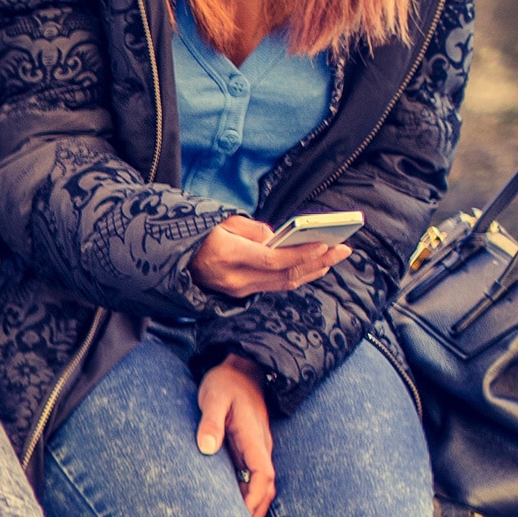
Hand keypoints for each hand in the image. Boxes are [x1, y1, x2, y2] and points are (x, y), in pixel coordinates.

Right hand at [190, 212, 351, 300]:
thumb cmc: (198, 237)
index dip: (299, 254)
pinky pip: (276, 286)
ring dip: (313, 271)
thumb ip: (252, 229)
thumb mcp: (221, 222)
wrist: (174, 263)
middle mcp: (235, 279)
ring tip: (335, 258)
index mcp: (228, 256)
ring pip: (284, 283)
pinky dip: (298, 276)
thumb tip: (278, 237)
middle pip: (285, 274)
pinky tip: (314, 268)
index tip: (323, 243)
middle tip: (344, 249)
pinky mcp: (242, 294)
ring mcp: (239, 290)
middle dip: (318, 261)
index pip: (272, 259)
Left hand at [198, 354, 276, 516]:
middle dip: (257, 513)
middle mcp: (260, 449)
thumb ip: (209, 422)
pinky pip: (251, 479)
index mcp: (254, 440)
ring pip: (260, 486)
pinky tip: (232, 512)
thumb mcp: (213, 398)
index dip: (255, 501)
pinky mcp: (247, 450)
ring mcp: (255, 450)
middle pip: (266, 489)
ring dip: (253, 508)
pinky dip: (246, 497)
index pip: (263, 477)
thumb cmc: (225, 383)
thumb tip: (206, 447)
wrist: (240, 369)